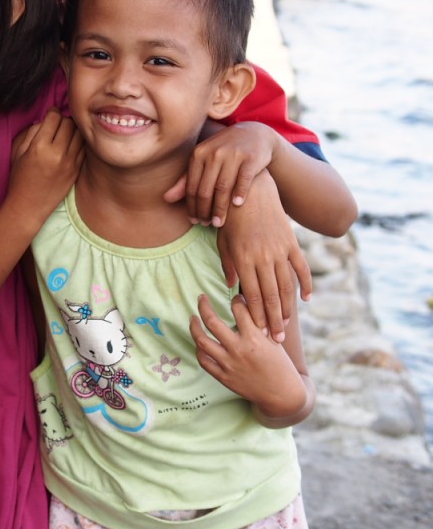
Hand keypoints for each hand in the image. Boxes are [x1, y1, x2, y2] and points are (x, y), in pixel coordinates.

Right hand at [7, 109, 83, 228]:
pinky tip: (71, 144)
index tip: (51, 114)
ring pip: (79, 134)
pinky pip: (84, 148)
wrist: (28, 206)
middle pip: (69, 123)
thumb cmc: (19, 179)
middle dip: (63, 119)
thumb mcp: (18, 152)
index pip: (54, 118)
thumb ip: (31, 133)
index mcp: (39, 147)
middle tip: (57, 124)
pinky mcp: (76, 170)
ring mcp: (69, 163)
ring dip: (73, 130)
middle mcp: (57, 154)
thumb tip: (45, 120)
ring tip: (65, 133)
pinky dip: (78, 142)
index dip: (52, 112)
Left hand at [164, 122, 277, 226]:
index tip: (193, 220)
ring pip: (223, 187)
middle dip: (204, 210)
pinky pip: (243, 180)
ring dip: (220, 208)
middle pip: (206, 189)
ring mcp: (233, 155)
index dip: (191, 206)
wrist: (254, 134)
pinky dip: (239, 193)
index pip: (192, 186)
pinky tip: (236, 205)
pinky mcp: (251, 158)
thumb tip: (165, 199)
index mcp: (199, 154)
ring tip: (218, 223)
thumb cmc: (223, 152)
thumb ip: (186, 179)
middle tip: (205, 224)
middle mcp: (214, 153)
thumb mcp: (203, 160)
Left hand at [191, 294, 306, 419]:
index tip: (235, 298)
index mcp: (254, 337)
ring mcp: (229, 364)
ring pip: (202, 341)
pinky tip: (199, 342)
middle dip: (203, 306)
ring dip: (194, 327)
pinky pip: (204, 361)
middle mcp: (239, 349)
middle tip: (201, 298)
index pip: (238, 309)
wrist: (281, 394)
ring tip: (193, 318)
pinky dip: (199, 350)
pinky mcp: (224, 377)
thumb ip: (261, 323)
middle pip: (212, 321)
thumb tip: (249, 301)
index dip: (236, 299)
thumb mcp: (274, 340)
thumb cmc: (280, 364)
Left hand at [216, 170, 311, 342]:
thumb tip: (233, 288)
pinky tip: (307, 299)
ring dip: (288, 307)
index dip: (257, 316)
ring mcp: (279, 250)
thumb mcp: (223, 240)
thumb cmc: (231, 215)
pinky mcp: (291, 242)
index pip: (252, 295)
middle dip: (274, 320)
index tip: (260, 333)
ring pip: (287, 285)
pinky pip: (301, 267)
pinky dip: (306, 284)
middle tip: (277, 340)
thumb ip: (228, 264)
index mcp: (243, 258)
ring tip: (287, 324)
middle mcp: (263, 257)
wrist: (252, 189)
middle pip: (271, 295)